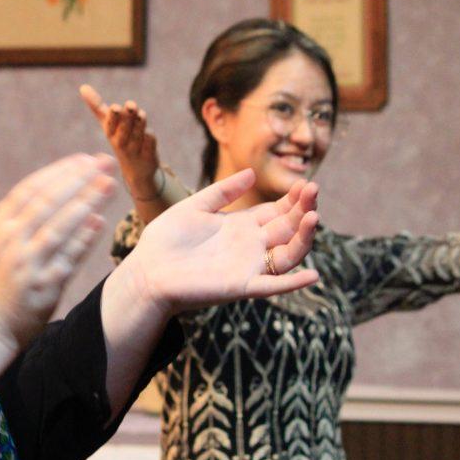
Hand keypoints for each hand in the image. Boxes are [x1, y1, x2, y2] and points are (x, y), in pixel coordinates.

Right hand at [0, 154, 116, 349]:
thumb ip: (13, 216)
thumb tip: (47, 190)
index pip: (31, 189)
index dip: (60, 171)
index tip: (84, 159)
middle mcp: (10, 241)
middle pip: (49, 201)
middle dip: (79, 178)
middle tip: (105, 162)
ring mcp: (27, 264)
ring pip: (61, 225)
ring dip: (87, 201)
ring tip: (109, 184)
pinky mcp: (44, 287)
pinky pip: (69, 257)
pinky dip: (84, 238)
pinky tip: (99, 221)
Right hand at [79, 84, 159, 197]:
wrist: (136, 169)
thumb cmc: (120, 138)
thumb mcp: (108, 123)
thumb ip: (96, 106)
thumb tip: (82, 87)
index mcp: (110, 133)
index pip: (109, 125)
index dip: (112, 117)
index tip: (115, 107)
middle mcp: (120, 143)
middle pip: (124, 130)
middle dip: (127, 118)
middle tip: (131, 105)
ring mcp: (134, 151)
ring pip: (137, 136)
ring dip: (139, 124)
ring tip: (141, 114)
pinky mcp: (147, 157)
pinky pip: (149, 145)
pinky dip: (149, 139)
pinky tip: (149, 134)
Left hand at [120, 169, 319, 316]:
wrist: (146, 272)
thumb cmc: (166, 241)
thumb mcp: (195, 207)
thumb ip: (222, 191)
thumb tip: (252, 173)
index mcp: (240, 227)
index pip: (277, 212)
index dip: (292, 199)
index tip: (304, 182)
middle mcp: (250, 247)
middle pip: (287, 228)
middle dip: (303, 209)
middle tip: (313, 189)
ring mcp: (248, 267)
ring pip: (288, 254)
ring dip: (304, 238)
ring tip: (313, 217)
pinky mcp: (240, 286)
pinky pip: (271, 286)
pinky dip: (292, 283)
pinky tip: (312, 275)